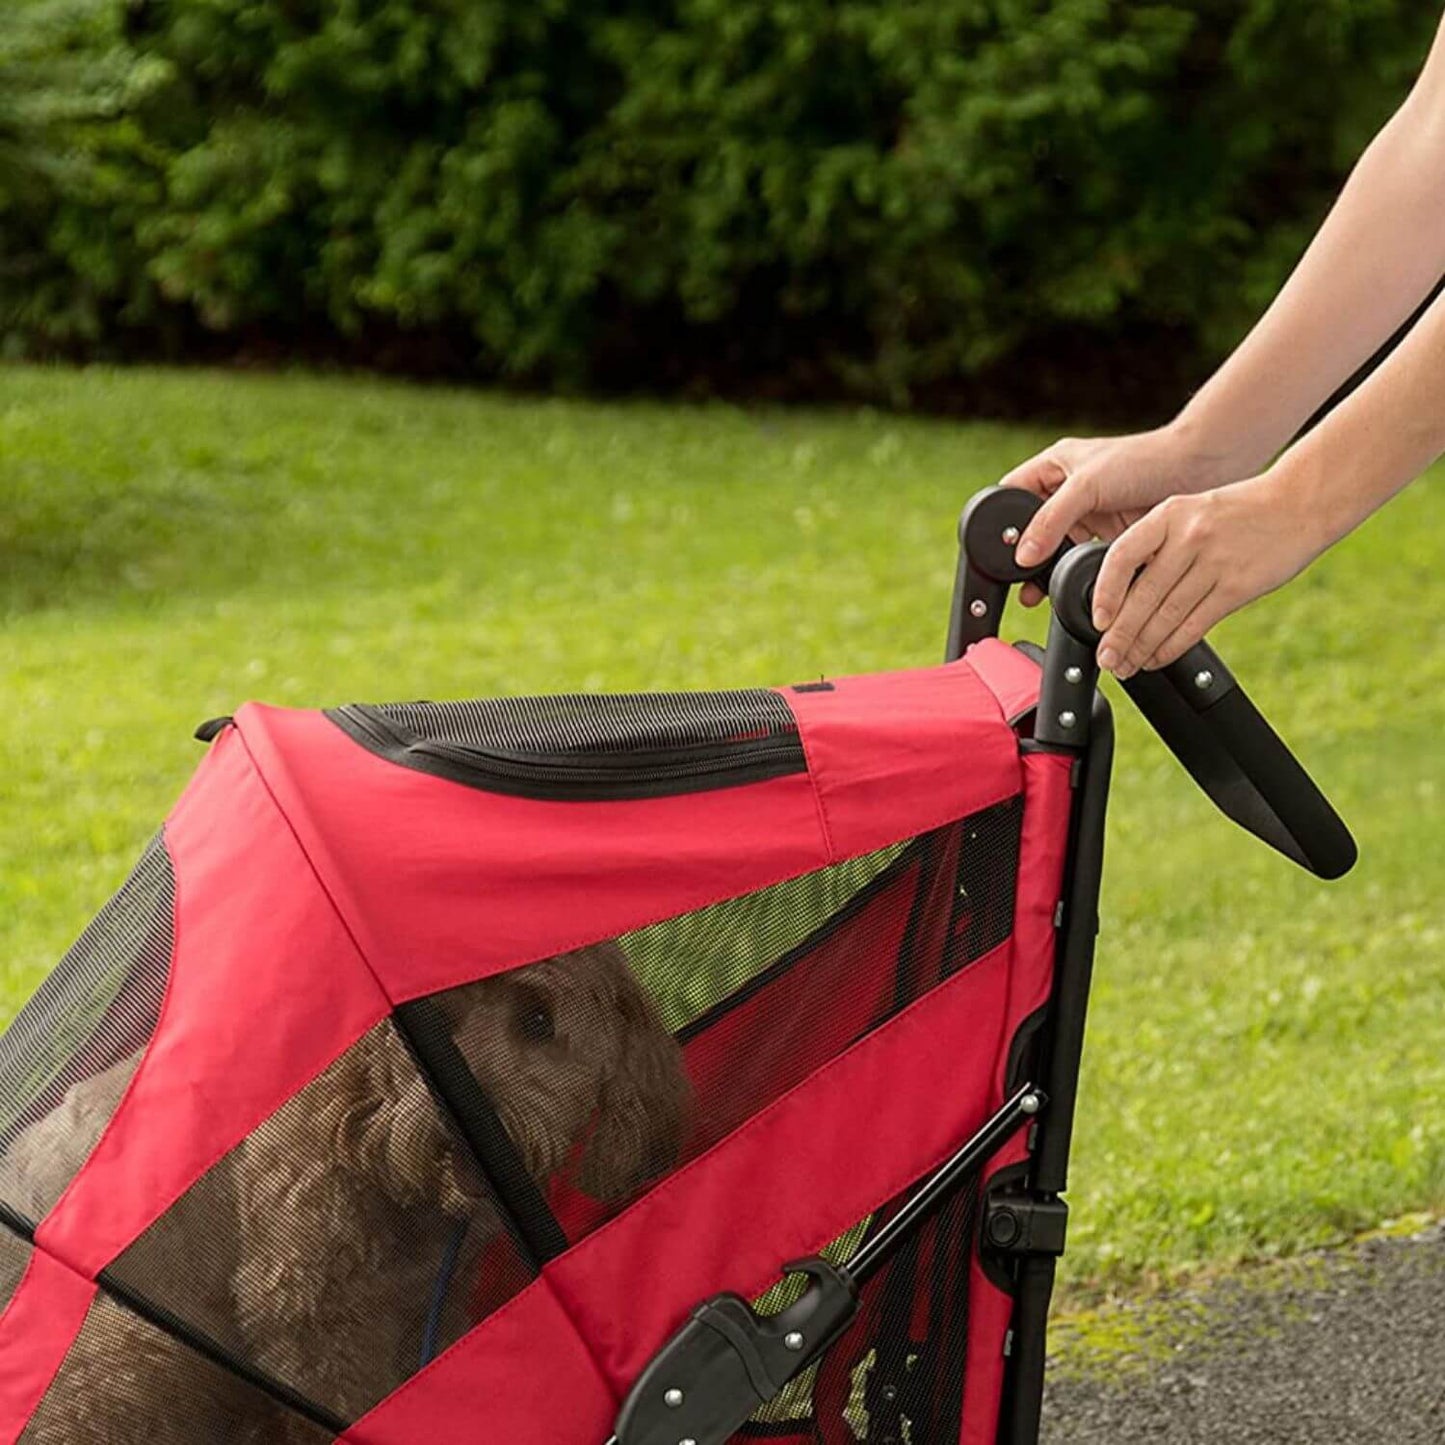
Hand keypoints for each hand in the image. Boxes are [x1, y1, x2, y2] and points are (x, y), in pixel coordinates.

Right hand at [998, 425, 1233, 603]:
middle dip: (1024, 555)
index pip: (1011, 495)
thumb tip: (1023, 557)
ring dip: (1050, 570)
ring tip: (1038, 594)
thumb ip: (1051, 519)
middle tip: (1017, 581)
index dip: (1001, 520)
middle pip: (1032, 528)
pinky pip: (1086, 560)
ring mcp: (1090, 516)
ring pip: (1058, 549)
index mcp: (1053, 468)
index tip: (995, 551)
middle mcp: (1068, 492)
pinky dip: (1079, 576)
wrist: (1200, 469)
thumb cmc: (1144, 460)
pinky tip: (1073, 590)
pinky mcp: (1112, 536)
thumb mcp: (1087, 486)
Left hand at [1090, 472, 1332, 676]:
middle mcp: (1189, 537)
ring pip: (1168, 616)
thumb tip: (1120, 590)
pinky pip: (1195, 625)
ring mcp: (1215, 563)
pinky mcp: (1238, 588)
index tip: (1097, 619)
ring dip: (1142, 647)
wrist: (1301, 502)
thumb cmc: (1239, 511)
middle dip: (1120, 634)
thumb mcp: (1191, 510)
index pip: (1122, 556)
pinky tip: (1156, 658)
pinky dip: (1171, 647)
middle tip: (1106, 658)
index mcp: (1169, 514)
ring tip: (1126, 665)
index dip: (1105, 592)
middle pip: (1144, 596)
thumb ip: (1158, 543)